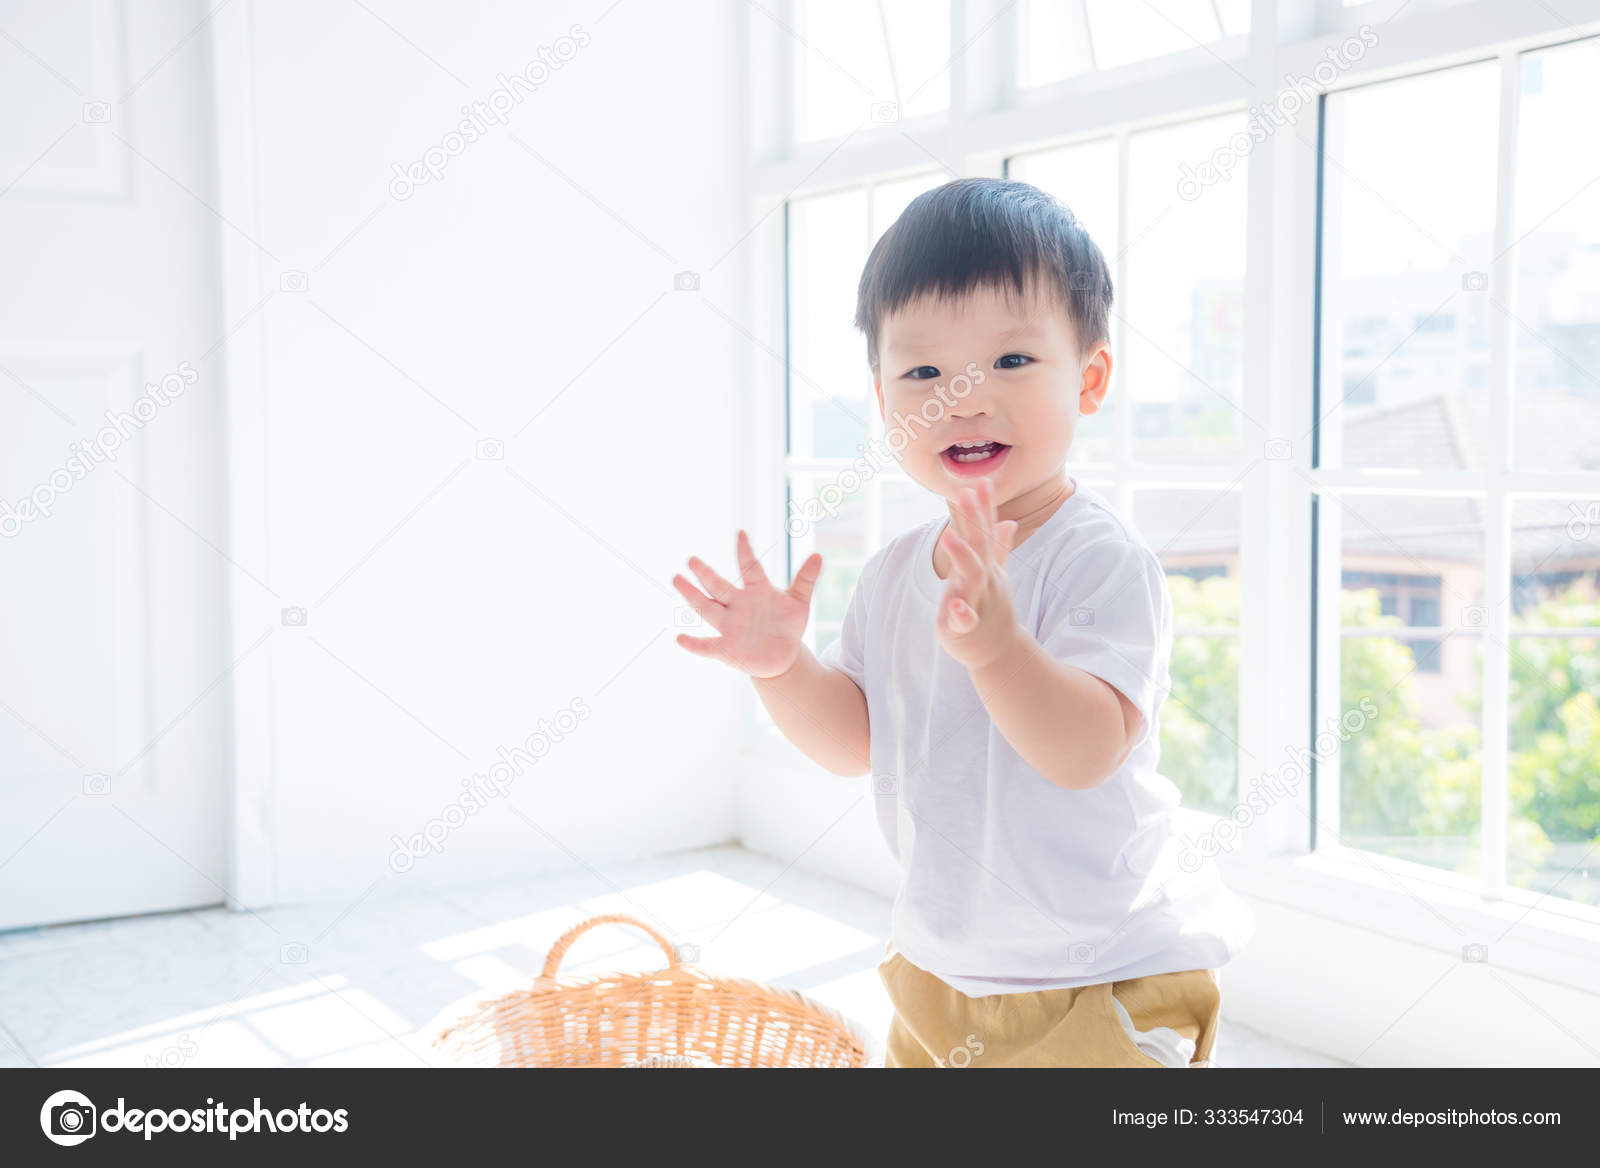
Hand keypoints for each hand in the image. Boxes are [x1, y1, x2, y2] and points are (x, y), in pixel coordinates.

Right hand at [673, 530, 822, 678]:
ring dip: (692, 596)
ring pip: (708, 609)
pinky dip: (694, 645)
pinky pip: (707, 646)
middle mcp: (738, 605)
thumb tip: (818, 555)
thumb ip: (806, 580)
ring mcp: (730, 626)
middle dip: (705, 574)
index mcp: (757, 591)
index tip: (741, 534)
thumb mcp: (799, 603)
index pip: (750, 568)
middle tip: (691, 559)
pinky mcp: (727, 648)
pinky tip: (680, 639)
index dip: (746, 552)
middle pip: (719, 586)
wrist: (781, 656)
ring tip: (677, 580)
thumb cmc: (787, 625)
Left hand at [936, 477, 1021, 669]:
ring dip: (962, 556)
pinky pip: (965, 620)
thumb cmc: (992, 609)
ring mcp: (977, 602)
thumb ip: (999, 547)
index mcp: (988, 567)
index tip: (980, 481)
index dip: (983, 507)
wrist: (1000, 652)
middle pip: (980, 547)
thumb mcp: (996, 575)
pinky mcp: (965, 628)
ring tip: (949, 536)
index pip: (986, 532)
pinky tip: (954, 603)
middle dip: (973, 521)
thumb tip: (1009, 521)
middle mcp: (985, 581)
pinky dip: (961, 612)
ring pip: (972, 578)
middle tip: (964, 494)